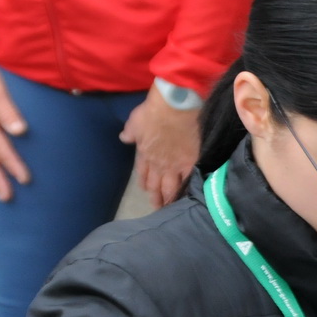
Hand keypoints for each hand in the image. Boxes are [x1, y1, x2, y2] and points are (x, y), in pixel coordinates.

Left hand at [119, 89, 199, 207]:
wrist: (175, 107)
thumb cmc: (153, 111)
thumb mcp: (135, 121)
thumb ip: (130, 132)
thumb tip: (124, 138)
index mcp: (144, 154)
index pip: (143, 173)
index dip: (144, 182)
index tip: (145, 190)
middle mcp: (159, 163)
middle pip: (156, 185)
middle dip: (156, 198)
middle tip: (158, 208)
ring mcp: (175, 165)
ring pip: (171, 187)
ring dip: (170, 198)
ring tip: (172, 207)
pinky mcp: (191, 161)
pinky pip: (189, 179)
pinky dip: (189, 188)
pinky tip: (190, 194)